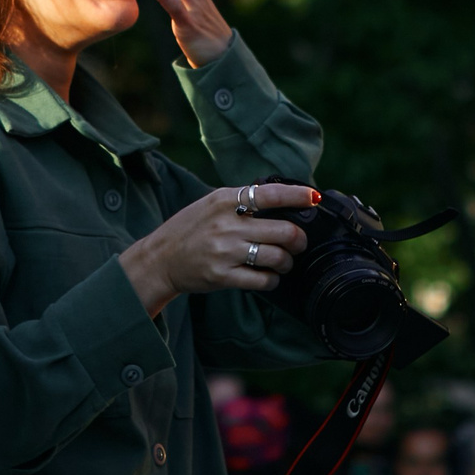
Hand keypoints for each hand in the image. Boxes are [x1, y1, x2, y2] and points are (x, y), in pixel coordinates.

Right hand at [118, 183, 317, 315]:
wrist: (160, 258)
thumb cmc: (190, 228)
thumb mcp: (212, 203)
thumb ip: (243, 200)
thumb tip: (283, 198)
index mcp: (225, 200)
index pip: (270, 194)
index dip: (298, 195)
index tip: (314, 198)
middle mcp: (227, 224)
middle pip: (283, 231)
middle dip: (298, 240)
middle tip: (298, 242)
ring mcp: (225, 251)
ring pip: (277, 257)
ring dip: (287, 261)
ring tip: (283, 262)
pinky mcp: (222, 276)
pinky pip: (263, 280)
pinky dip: (273, 279)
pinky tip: (269, 276)